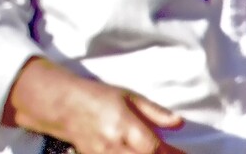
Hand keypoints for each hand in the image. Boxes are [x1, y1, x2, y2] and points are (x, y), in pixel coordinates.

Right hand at [8, 58, 184, 153]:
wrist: (62, 104)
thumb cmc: (97, 97)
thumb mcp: (127, 96)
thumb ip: (154, 111)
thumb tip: (179, 122)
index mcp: (123, 124)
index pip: (154, 148)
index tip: (183, 153)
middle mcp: (113, 144)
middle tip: (167, 152)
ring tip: (149, 150)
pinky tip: (133, 151)